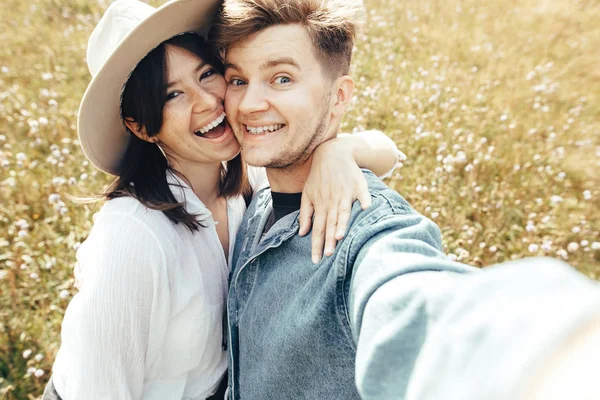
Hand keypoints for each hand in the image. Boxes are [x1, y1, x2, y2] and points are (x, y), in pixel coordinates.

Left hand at [299, 138, 371, 263]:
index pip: (317, 229)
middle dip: (328, 240)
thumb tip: (303, 233)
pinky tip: (366, 209)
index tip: (316, 259)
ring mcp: (345, 193)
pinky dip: (364, 201)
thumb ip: (305, 214)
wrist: (332, 153)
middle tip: (327, 255)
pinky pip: (362, 194)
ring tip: (339, 237)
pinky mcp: (358, 186)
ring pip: (343, 212)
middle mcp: (332, 201)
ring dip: (341, 224)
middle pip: (329, 224)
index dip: (316, 244)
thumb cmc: (318, 176)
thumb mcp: (307, 194)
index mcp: (320, 205)